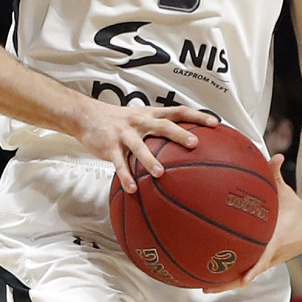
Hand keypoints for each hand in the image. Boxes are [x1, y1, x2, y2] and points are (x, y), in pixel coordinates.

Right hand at [76, 99, 219, 192]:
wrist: (86, 115)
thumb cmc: (120, 120)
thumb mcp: (141, 118)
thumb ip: (161, 129)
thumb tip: (189, 144)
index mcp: (151, 114)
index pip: (178, 111)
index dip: (197, 116)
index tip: (216, 123)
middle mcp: (140, 121)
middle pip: (162, 125)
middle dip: (178, 134)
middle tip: (194, 143)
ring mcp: (124, 133)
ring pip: (139, 146)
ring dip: (149, 160)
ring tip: (160, 173)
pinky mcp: (109, 146)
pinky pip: (119, 163)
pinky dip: (125, 176)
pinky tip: (132, 189)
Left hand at [207, 156, 301, 291]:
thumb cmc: (295, 208)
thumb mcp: (286, 192)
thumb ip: (276, 174)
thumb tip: (276, 156)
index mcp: (276, 242)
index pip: (264, 259)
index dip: (254, 269)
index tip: (243, 278)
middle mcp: (269, 256)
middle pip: (247, 276)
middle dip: (227, 283)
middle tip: (206, 287)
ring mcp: (265, 261)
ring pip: (243, 278)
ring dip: (225, 284)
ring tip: (202, 286)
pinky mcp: (262, 261)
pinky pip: (243, 269)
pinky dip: (229, 273)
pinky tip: (210, 272)